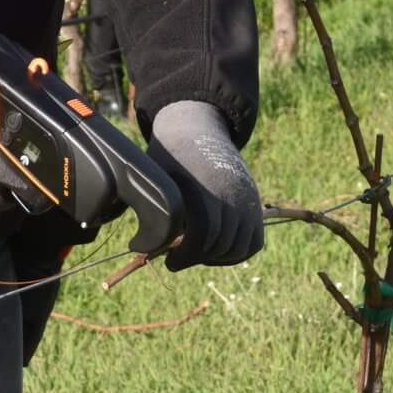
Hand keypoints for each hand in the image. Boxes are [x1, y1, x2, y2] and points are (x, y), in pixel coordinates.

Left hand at [147, 101, 264, 270]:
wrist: (198, 131)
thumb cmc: (168, 158)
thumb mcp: (154, 176)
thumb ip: (149, 209)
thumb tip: (138, 248)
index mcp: (202, 184)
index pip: (202, 232)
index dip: (184, 255)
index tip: (167, 261)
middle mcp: (230, 191)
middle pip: (220, 243)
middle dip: (195, 258)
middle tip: (175, 260)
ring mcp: (246, 198)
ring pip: (238, 247)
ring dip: (214, 258)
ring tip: (192, 254)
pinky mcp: (254, 204)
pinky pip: (253, 242)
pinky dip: (234, 254)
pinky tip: (211, 253)